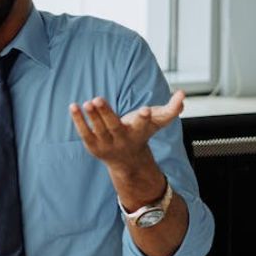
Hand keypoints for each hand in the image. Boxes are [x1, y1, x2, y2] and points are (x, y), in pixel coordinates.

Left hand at [69, 90, 185, 171]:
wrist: (127, 161)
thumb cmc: (141, 134)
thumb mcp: (158, 122)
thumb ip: (171, 109)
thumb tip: (183, 94)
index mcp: (139, 133)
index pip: (143, 126)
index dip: (144, 118)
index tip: (145, 109)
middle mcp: (123, 140)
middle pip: (114, 127)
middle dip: (106, 113)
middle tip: (97, 98)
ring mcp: (107, 145)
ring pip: (99, 130)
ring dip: (91, 116)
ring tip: (86, 102)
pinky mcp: (94, 146)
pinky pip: (85, 133)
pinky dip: (78, 120)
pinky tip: (73, 106)